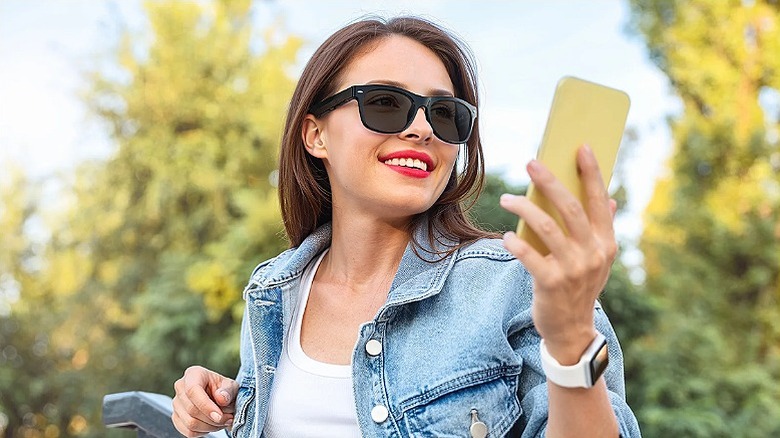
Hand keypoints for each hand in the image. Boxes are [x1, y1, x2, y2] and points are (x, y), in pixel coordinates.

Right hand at [172, 365, 238, 436]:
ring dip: (210, 427)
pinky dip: (203, 432)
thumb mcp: (231, 386)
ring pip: (190, 423)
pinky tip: (212, 425)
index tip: (219, 416)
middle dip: (213, 419)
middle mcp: (181, 387)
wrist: (220, 397)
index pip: (193, 390)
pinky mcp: (176, 417)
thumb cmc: (224, 389)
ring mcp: (176, 403)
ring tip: (222, 422)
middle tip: (228, 419)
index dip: (206, 406)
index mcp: (194, 374)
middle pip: (192, 409)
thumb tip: (221, 398)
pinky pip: (188, 432)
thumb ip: (228, 390)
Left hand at [500, 145, 617, 364]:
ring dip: (524, 209)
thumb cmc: (580, 287)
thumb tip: (609, 198)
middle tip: (531, 162)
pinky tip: (505, 237)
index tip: (581, 147)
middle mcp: (593, 253)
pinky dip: (515, 244)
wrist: (571, 329)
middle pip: (571, 208)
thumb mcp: (597, 260)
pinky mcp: (551, 283)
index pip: (599, 201)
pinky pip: (530, 256)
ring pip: (547, 227)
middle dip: (550, 182)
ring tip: (506, 199)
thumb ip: (601, 230)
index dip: (591, 173)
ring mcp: (573, 269)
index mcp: (606, 243)